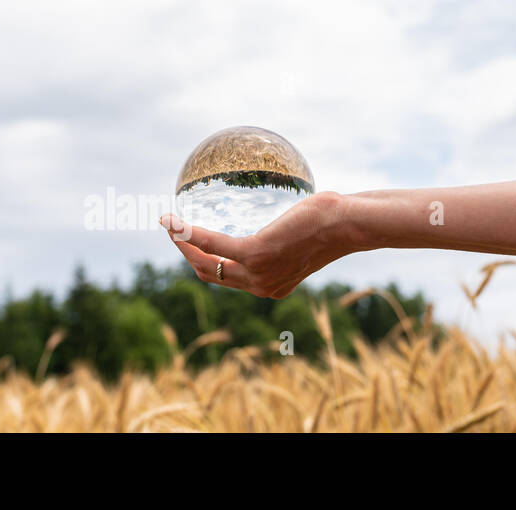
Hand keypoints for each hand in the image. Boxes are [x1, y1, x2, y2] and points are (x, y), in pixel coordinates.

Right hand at [161, 191, 371, 297]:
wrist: (347, 225)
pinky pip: (212, 244)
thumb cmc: (331, 222)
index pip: (229, 279)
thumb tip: (279, 216)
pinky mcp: (254, 255)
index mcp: (271, 285)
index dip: (206, 263)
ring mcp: (257, 274)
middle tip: (173, 232)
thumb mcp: (303, 235)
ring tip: (168, 224)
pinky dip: (189, 233)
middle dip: (186, 254)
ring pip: (205, 263)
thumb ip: (284, 236)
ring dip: (182, 244)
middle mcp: (261, 286)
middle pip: (210, 275)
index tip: (192, 243)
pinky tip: (174, 221)